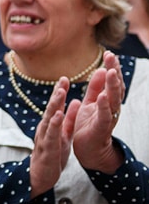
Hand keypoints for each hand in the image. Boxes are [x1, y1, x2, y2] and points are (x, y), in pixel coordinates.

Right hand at [30, 79, 71, 197]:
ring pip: (50, 118)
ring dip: (55, 104)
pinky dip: (55, 123)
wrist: (40, 177)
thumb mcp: (64, 135)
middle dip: (57, 93)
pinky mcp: (47, 148)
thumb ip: (69, 119)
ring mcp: (44, 137)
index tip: (65, 78)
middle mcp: (45, 128)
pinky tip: (59, 115)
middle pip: (51, 108)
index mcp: (50, 125)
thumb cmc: (52, 156)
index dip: (59, 92)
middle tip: (63, 79)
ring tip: (61, 92)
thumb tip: (75, 102)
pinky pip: (51, 134)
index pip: (55, 106)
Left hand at [68, 52, 124, 172]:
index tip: (109, 53)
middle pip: (115, 87)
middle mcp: (111, 108)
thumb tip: (101, 69)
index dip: (112, 67)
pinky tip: (103, 96)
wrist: (88, 150)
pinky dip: (104, 105)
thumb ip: (95, 88)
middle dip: (114, 71)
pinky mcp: (101, 128)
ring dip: (112, 85)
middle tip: (112, 57)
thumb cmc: (89, 125)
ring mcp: (108, 117)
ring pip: (113, 100)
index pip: (111, 81)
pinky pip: (104, 116)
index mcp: (108, 101)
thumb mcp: (91, 102)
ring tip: (110, 72)